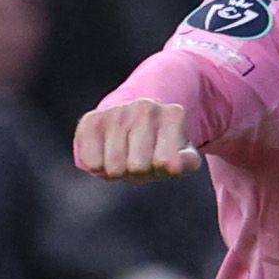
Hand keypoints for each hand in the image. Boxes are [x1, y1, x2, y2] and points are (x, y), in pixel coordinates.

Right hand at [75, 97, 199, 182]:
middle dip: (138, 172)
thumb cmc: (158, 148)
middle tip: (139, 160)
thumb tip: (174, 165)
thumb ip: (187, 162)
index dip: (162, 170)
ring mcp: (118, 111)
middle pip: (137, 166)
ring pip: (114, 167)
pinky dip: (97, 167)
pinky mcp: (92, 120)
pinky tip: (105, 153)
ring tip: (124, 156)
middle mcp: (146, 107)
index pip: (166, 163)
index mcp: (174, 115)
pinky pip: (92, 162)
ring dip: (118, 171)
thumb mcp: (181, 156)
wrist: (130, 125)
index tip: (162, 159)